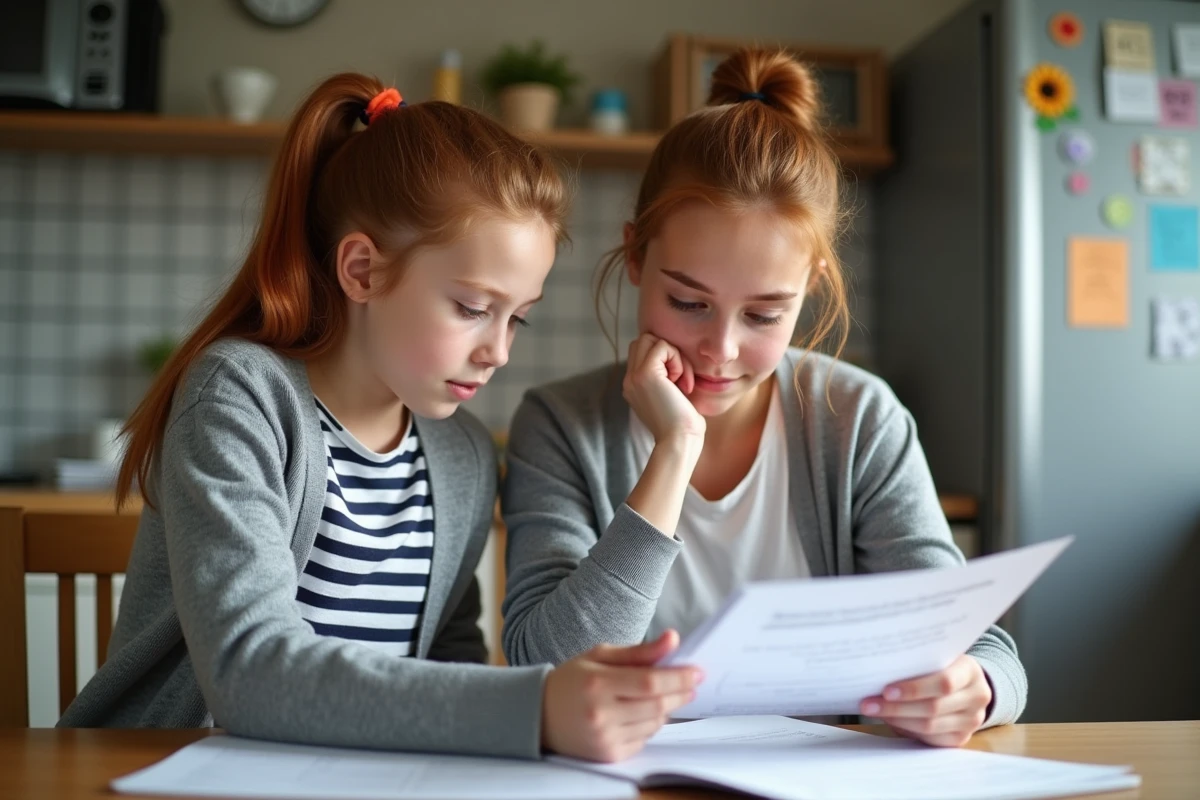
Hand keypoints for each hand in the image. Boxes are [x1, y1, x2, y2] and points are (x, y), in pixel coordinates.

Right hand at [542, 630, 702, 761]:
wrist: (539, 715)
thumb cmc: (572, 680)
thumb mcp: (600, 656)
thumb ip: (639, 651)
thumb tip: (673, 639)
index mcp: (597, 683)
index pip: (649, 682)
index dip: (678, 677)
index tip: (697, 671)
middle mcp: (601, 714)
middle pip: (657, 705)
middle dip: (680, 693)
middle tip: (691, 683)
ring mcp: (605, 738)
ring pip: (654, 723)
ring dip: (665, 708)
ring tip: (661, 696)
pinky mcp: (608, 755)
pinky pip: (644, 739)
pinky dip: (650, 725)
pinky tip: (640, 713)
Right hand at [623, 333, 705, 445]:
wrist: (679, 441)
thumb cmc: (683, 425)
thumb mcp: (671, 397)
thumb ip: (666, 379)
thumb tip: (674, 360)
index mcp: (634, 386)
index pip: (642, 352)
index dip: (664, 359)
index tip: (679, 384)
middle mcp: (629, 380)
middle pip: (643, 341)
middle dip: (667, 352)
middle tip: (681, 378)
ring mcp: (634, 376)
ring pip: (649, 339)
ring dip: (672, 354)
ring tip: (680, 380)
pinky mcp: (645, 373)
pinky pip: (662, 346)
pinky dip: (677, 359)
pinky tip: (681, 382)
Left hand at [860, 655, 991, 746]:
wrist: (967, 684)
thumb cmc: (943, 665)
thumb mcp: (936, 657)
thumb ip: (917, 663)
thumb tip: (878, 673)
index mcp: (971, 671)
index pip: (944, 682)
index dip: (914, 688)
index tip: (886, 691)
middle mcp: (977, 697)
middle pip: (933, 708)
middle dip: (896, 707)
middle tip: (868, 704)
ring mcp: (972, 721)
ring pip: (930, 726)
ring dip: (897, 720)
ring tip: (873, 711)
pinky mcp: (962, 738)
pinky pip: (931, 739)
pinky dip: (907, 729)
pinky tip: (890, 720)